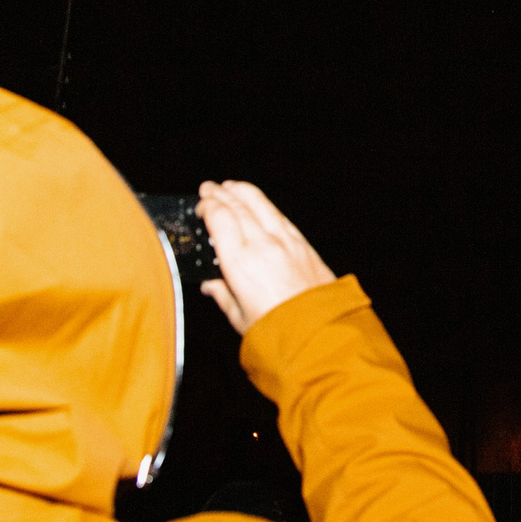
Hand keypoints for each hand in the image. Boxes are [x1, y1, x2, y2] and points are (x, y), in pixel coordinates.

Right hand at [196, 181, 335, 334]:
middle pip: (238, 206)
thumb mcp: (239, 316)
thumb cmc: (279, 330)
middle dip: (220, 193)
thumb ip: (222, 295)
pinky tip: (259, 204)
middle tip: (209, 188)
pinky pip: (279, 216)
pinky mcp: (302, 244)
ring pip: (261, 204)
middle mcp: (262, 245)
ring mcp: (285, 241)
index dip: (207, 206)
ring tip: (230, 187)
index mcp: (240, 262)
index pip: (220, 218)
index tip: (200, 205)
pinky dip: (265, 205)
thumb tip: (211, 285)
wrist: (319, 334)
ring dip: (243, 192)